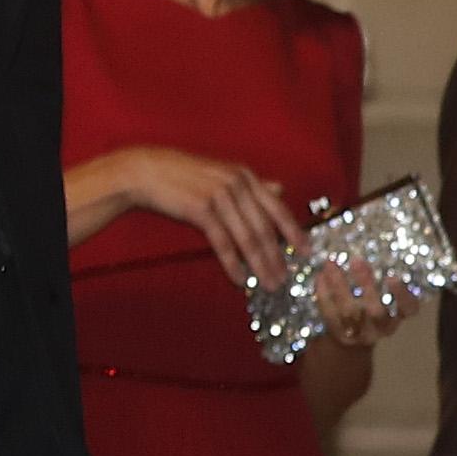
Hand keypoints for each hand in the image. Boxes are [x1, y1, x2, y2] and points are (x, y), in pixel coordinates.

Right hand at [113, 148, 303, 291]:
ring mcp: (220, 195)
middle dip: (277, 257)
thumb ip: (253, 185)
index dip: (294, 231)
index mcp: (246, 176)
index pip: (277, 208)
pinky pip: (223, 242)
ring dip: (260, 265)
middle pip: (264, 227)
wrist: (149, 171)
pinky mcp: (202, 208)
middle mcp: (237, 184)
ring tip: (268, 284)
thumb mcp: (224, 174)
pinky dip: (233, 263)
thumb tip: (281, 188)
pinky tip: (240, 279)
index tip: (307, 251)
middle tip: (285, 279)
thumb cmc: (186, 175)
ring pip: (247, 237)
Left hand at [310, 250, 417, 350]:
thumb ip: (382, 274)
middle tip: (357, 261)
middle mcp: (382, 327)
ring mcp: (360, 333)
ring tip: (330, 263)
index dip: (402, 295)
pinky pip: (329, 314)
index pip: (409, 308)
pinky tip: (319, 276)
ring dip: (339, 286)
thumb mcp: (383, 294)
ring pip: (349, 313)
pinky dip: (323, 294)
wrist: (352, 340)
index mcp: (399, 315)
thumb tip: (372, 240)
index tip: (393, 277)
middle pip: (376, 312)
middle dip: (366, 286)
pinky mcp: (338, 334)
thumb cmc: (373, 305)